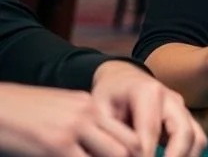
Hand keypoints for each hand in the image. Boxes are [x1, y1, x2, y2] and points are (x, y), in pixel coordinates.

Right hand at [0, 83, 139, 156]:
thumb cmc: (23, 114)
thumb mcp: (59, 113)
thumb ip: (81, 126)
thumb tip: (97, 147)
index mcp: (90, 105)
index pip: (126, 131)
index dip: (135, 153)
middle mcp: (87, 113)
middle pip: (127, 144)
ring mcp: (74, 128)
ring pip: (114, 153)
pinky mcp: (56, 144)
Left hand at [92, 60, 206, 156]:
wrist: (123, 81)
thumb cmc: (108, 97)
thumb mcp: (98, 113)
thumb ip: (110, 136)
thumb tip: (125, 156)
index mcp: (148, 92)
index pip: (151, 130)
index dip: (144, 156)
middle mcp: (172, 99)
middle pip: (184, 133)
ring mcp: (183, 109)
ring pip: (197, 138)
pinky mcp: (187, 119)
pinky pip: (197, 140)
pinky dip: (188, 156)